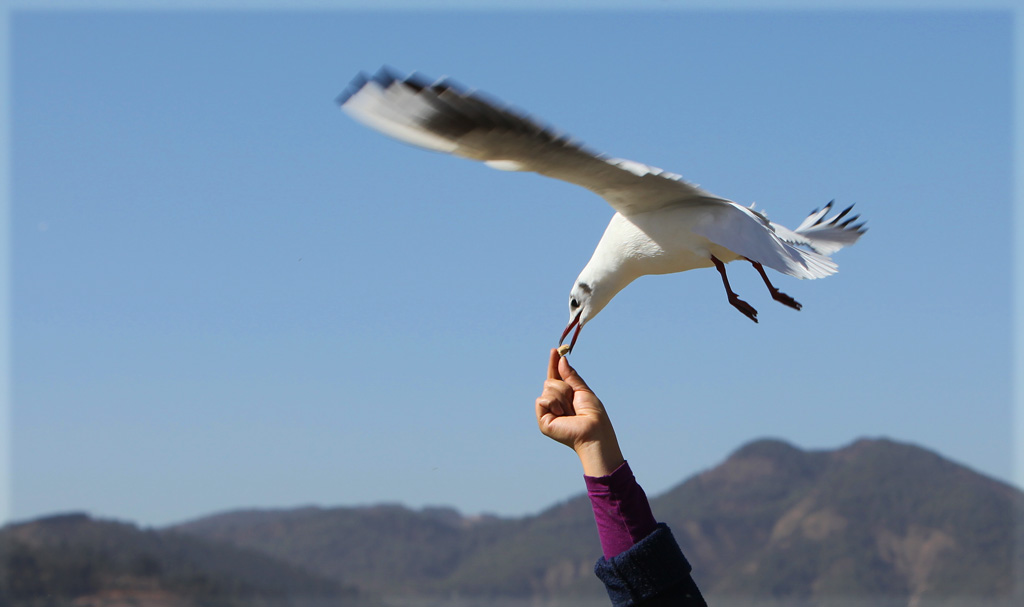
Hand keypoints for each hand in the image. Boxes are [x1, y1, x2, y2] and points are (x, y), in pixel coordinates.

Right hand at [535, 349, 623, 476]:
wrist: (594, 432)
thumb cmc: (593, 415)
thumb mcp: (583, 391)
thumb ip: (571, 376)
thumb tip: (562, 360)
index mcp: (564, 397)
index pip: (556, 377)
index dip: (554, 364)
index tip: (554, 350)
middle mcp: (554, 404)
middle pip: (551, 381)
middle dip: (564, 387)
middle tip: (573, 401)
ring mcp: (548, 412)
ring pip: (547, 388)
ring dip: (561, 396)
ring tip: (570, 411)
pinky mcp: (543, 420)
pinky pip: (542, 399)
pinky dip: (554, 403)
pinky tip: (561, 415)